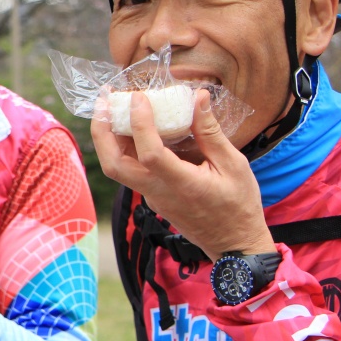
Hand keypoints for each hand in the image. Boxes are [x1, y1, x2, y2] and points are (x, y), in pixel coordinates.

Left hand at [91, 89, 274, 260]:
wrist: (233, 244)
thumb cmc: (238, 205)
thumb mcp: (234, 165)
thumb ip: (211, 132)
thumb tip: (199, 97)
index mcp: (182, 184)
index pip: (150, 154)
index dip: (140, 124)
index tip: (139, 97)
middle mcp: (158, 191)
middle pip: (113, 165)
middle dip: (102, 131)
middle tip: (105, 100)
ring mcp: (151, 195)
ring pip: (117, 167)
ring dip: (109, 137)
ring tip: (114, 106)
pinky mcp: (151, 195)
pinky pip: (130, 168)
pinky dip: (124, 145)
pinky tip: (134, 125)